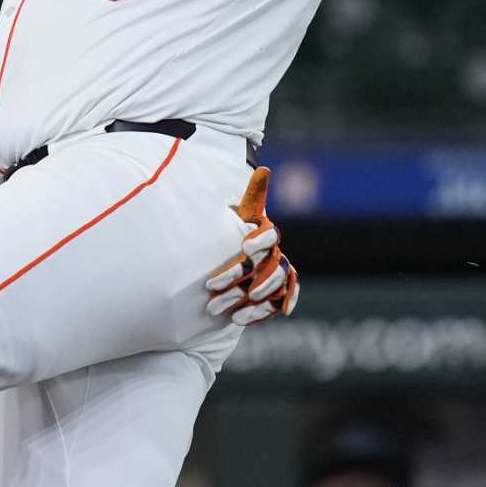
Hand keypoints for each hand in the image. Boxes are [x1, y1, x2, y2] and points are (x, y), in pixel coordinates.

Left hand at [204, 167, 299, 326]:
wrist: (223, 265)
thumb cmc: (229, 236)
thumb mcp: (234, 217)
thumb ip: (251, 198)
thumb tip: (265, 167)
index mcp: (264, 236)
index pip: (270, 236)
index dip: (260, 240)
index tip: (243, 247)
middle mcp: (274, 257)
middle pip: (269, 266)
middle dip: (240, 275)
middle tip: (211, 284)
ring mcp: (274, 279)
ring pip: (271, 288)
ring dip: (248, 298)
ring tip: (218, 308)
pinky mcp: (272, 298)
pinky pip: (272, 307)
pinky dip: (257, 313)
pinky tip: (238, 319)